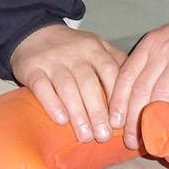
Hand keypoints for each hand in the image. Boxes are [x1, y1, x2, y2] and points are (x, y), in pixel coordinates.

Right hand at [9, 24, 126, 143]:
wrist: (35, 32)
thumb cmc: (72, 47)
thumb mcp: (96, 46)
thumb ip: (115, 62)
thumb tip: (136, 88)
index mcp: (95, 49)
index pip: (110, 72)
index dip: (116, 97)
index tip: (121, 122)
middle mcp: (75, 54)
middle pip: (89, 83)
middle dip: (97, 111)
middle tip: (104, 136)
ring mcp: (53, 61)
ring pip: (67, 87)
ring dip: (78, 113)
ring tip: (85, 135)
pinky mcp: (32, 68)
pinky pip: (41, 86)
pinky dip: (52, 103)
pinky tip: (61, 120)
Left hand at [107, 1, 168, 148]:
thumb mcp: (165, 43)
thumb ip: (151, 65)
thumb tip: (137, 100)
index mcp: (148, 46)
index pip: (126, 76)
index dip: (118, 101)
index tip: (114, 123)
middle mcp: (161, 49)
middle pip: (141, 88)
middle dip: (134, 118)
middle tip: (131, 141)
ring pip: (161, 90)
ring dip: (154, 118)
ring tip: (151, 138)